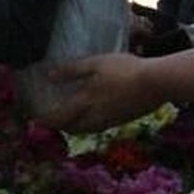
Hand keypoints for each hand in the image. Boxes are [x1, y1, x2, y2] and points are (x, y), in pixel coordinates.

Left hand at [40, 53, 160, 132]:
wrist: (156, 83)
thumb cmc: (124, 69)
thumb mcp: (95, 64)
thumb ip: (71, 71)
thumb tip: (49, 76)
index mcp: (85, 103)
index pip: (59, 117)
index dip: (46, 119)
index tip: (36, 117)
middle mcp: (95, 117)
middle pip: (72, 128)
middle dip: (60, 127)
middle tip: (52, 121)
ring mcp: (110, 121)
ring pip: (87, 129)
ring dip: (75, 127)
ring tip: (70, 119)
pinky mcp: (123, 120)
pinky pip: (100, 127)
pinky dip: (90, 124)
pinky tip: (93, 115)